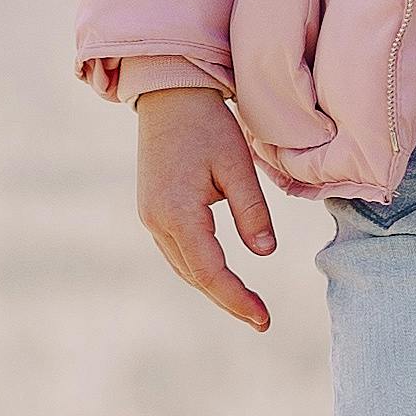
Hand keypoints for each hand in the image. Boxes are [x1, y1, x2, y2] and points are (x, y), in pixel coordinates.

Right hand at [132, 86, 279, 328]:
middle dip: (227, 300)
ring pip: (184, 267)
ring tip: (246, 304)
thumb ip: (252, 211)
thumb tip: (265, 253)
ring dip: (213, 287)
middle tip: (261, 319)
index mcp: (178, 214)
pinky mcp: (152, 210)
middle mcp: (157, 222)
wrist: (169, 96)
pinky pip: (177, 251)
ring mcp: (150, 217)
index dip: (237, 299)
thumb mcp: (238, 166)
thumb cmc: (207, 125)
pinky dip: (200, 269)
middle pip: (195, 277)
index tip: (264, 319)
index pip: (210, 272)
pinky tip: (219, 275)